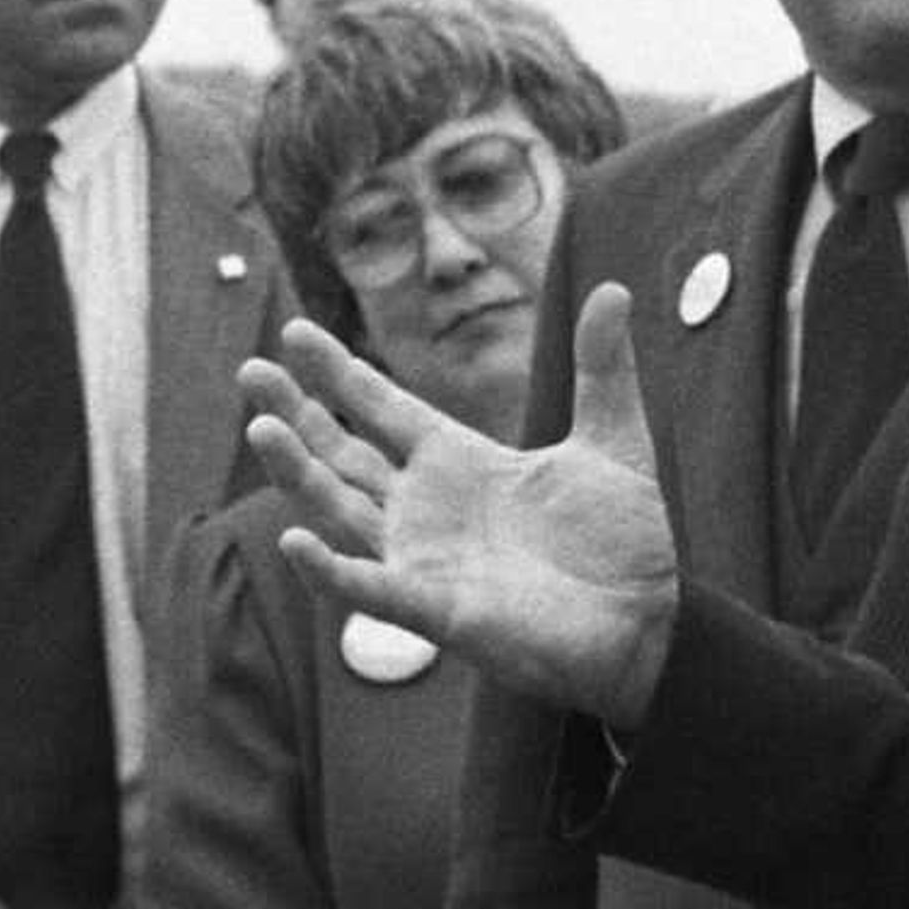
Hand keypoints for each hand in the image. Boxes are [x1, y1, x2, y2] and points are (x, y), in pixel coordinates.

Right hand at [239, 289, 676, 727]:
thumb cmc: (626, 542)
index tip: (294, 332)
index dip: (340, 374)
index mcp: (462, 464)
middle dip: (297, 414)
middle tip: (252, 370)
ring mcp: (426, 561)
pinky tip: (296, 541)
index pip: (383, 409)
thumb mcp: (615, 440)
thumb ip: (603, 369)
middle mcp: (429, 510)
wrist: (656, 619)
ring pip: (340, 512)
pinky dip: (332, 571)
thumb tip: (614, 288)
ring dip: (299, 474)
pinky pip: (372, 590)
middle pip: (343, 455)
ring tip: (262, 428)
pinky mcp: (438, 611)